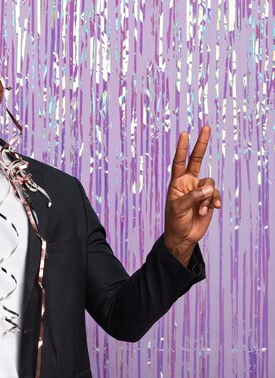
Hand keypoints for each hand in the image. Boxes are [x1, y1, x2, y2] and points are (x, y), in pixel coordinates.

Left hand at [164, 125, 220, 265]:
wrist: (184, 236)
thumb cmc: (175, 221)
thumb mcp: (178, 208)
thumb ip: (192, 196)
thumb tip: (209, 188)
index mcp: (177, 182)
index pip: (179, 161)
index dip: (181, 148)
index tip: (184, 133)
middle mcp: (189, 182)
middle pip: (197, 159)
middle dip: (201, 144)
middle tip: (206, 126)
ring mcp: (200, 190)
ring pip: (210, 184)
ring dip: (208, 197)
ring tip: (200, 210)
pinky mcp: (209, 199)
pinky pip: (216, 194)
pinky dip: (214, 201)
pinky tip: (213, 209)